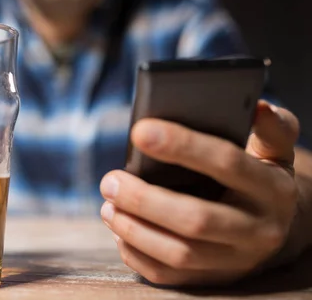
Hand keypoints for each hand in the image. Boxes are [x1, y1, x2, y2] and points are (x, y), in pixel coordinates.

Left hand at [100, 100, 299, 285]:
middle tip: (109, 181)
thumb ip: (272, 128)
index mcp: (272, 188)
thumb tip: (258, 107)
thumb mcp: (275, 150)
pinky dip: (136, 253)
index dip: (182, 145)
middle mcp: (259, 230)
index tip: (139, 131)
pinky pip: (169, 275)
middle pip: (195, 219)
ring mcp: (236, 261)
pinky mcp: (214, 279)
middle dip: (144, 199)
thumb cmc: (261, 176)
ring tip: (107, 205)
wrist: (280, 227)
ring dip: (134, 229)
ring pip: (179, 253)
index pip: (226, 163)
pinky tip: (118, 231)